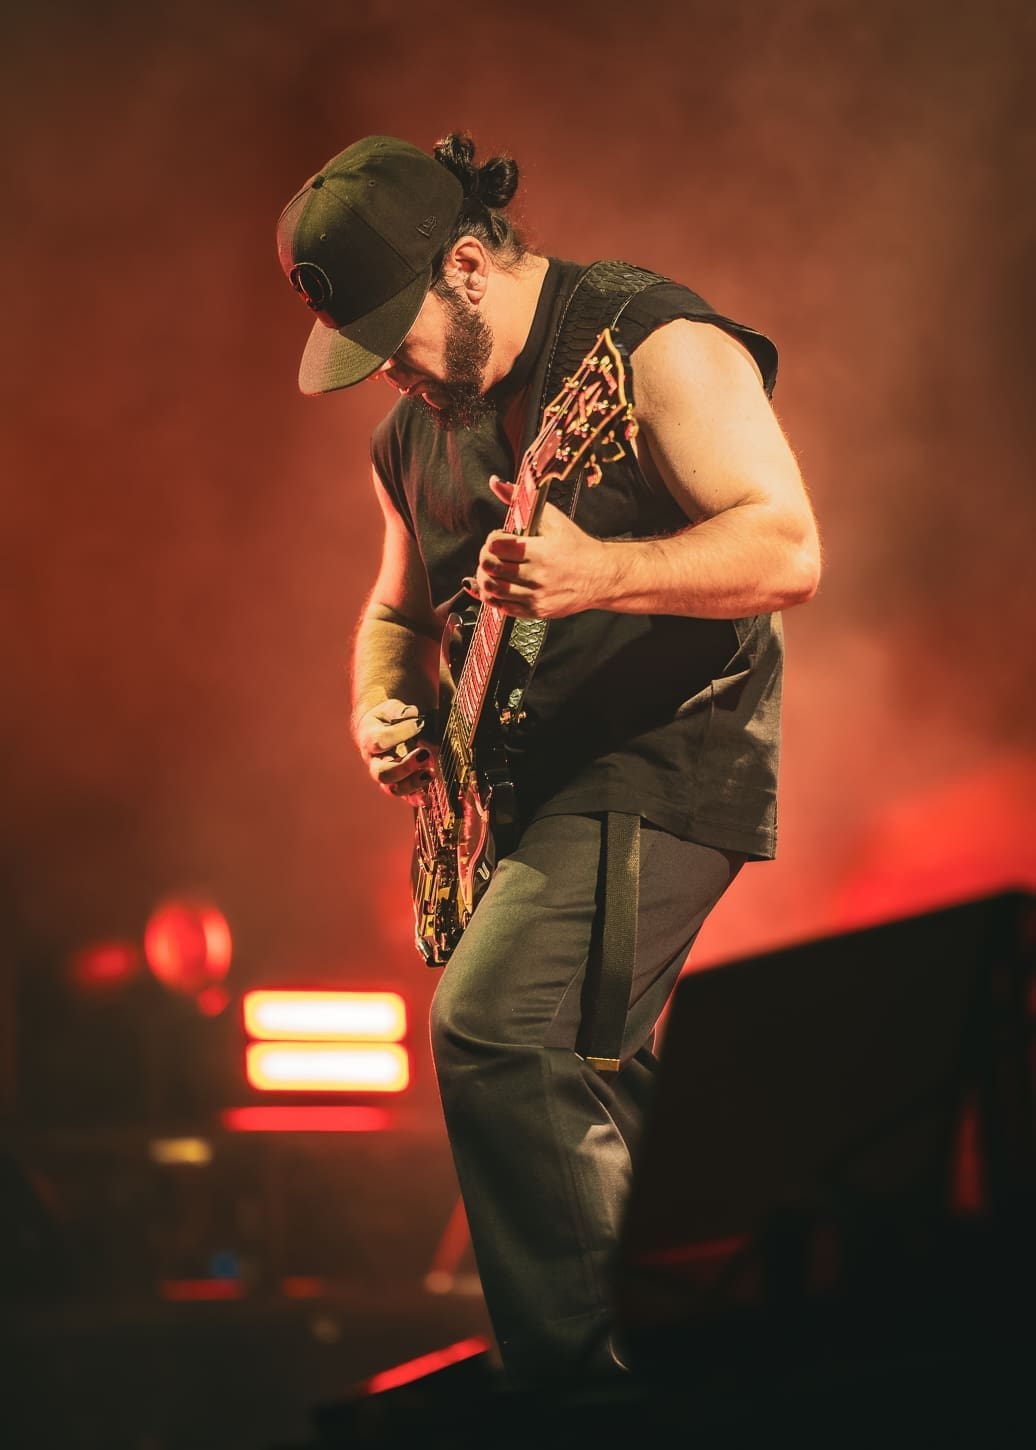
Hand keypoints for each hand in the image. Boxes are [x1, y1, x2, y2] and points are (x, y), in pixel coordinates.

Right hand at [354, 699, 436, 804]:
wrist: (381, 729)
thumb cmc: (388, 717)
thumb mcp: (391, 708)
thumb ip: (401, 712)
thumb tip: (413, 717)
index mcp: (369, 739)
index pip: (380, 740)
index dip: (401, 731)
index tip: (419, 721)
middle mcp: (374, 761)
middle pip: (382, 773)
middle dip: (404, 767)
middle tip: (424, 753)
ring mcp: (386, 776)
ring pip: (393, 789)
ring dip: (413, 783)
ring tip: (431, 772)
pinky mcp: (399, 784)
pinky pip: (406, 797)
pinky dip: (417, 799)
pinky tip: (429, 799)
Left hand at [472, 477, 615, 618]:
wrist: (600, 576)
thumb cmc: (576, 545)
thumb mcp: (551, 517)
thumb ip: (520, 498)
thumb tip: (495, 482)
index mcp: (540, 551)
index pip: (496, 546)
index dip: (493, 540)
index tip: (500, 539)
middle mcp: (538, 576)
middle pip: (491, 568)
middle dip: (486, 558)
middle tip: (493, 554)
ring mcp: (536, 597)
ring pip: (494, 590)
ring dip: (487, 578)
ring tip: (493, 569)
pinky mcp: (536, 611)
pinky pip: (503, 608)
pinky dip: (495, 597)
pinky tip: (499, 586)